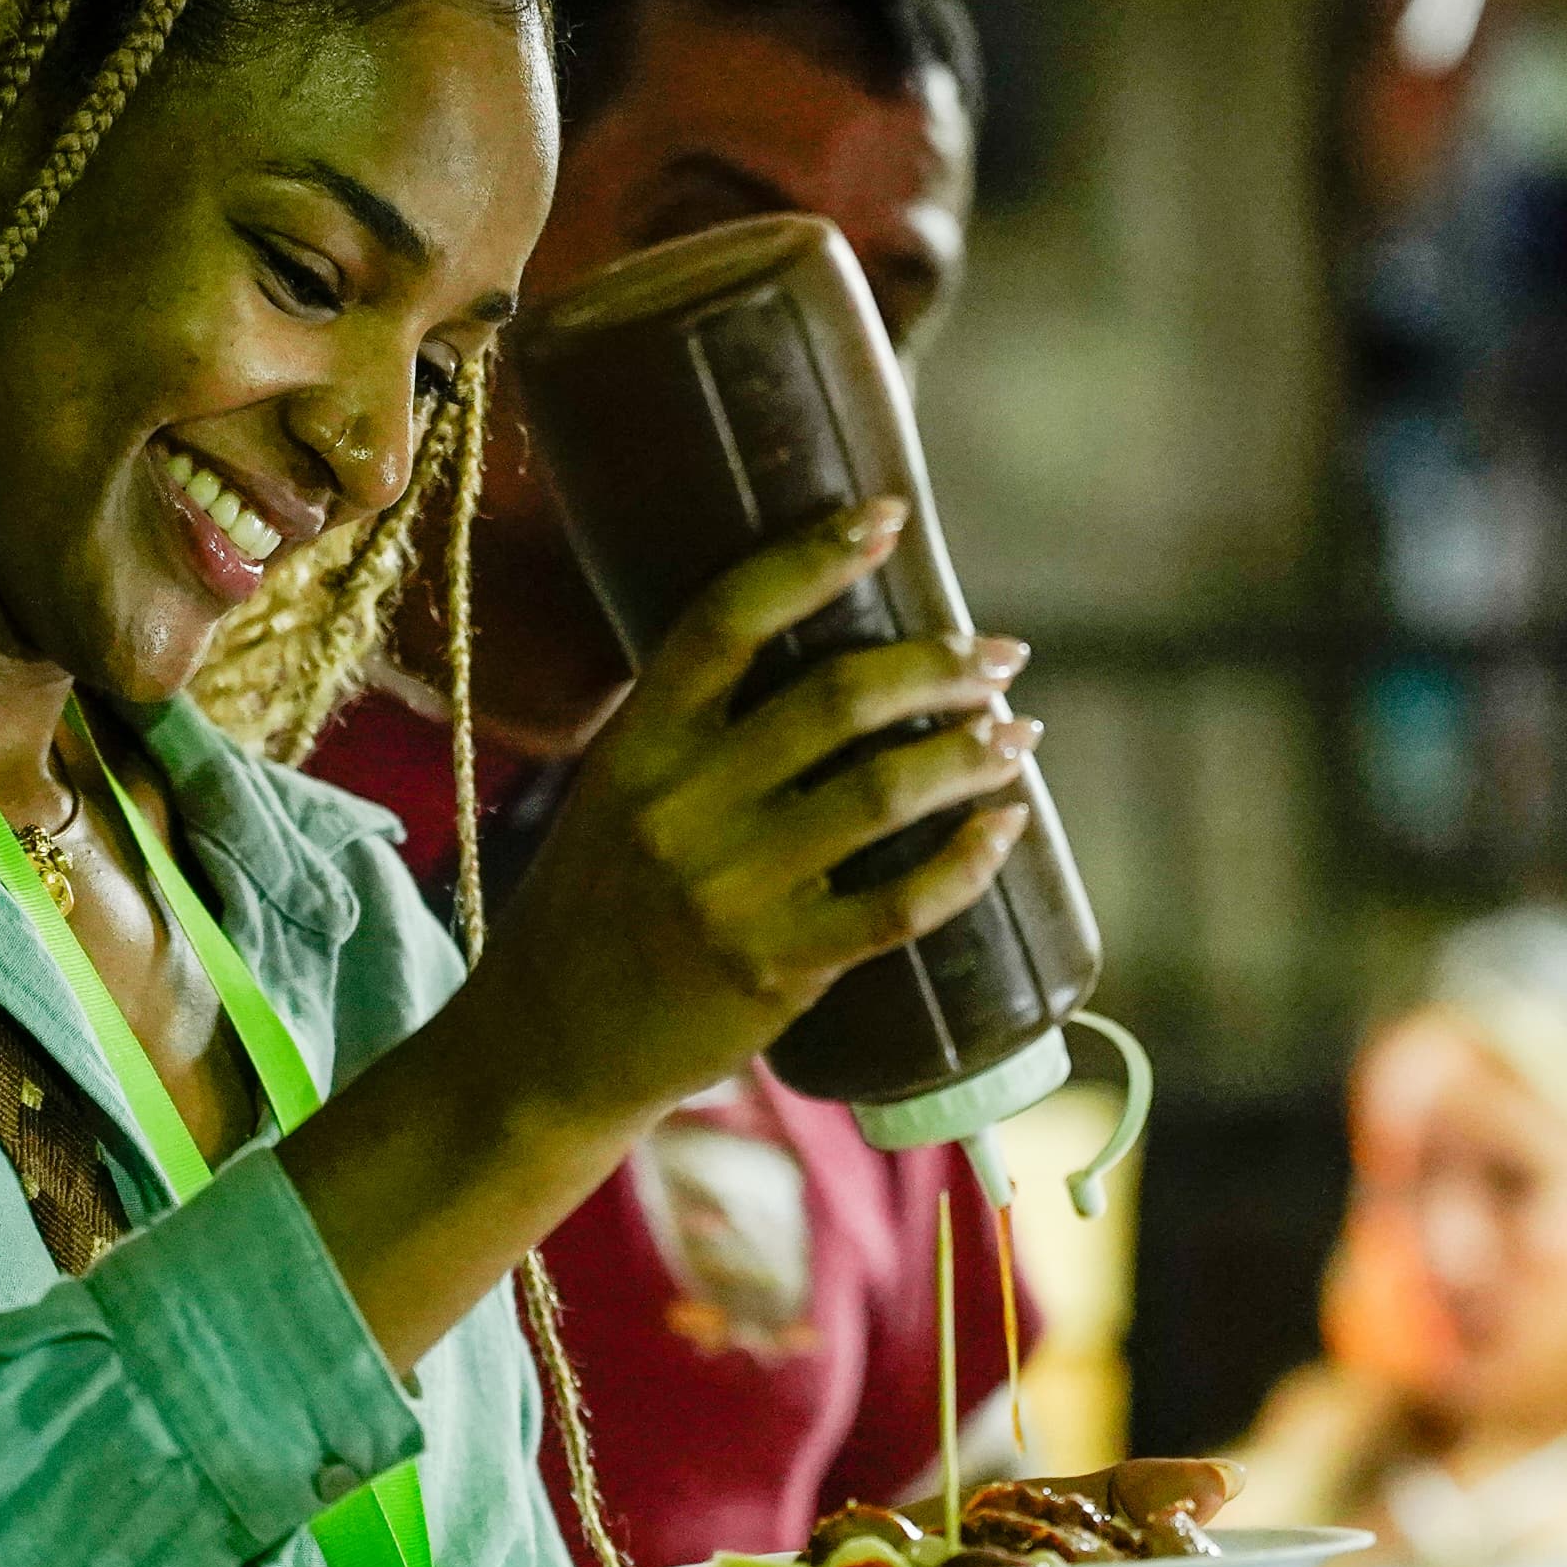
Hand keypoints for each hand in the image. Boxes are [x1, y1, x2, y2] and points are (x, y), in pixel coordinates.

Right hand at [458, 499, 1037, 1135]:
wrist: (546, 1050)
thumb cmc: (591, 913)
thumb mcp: (612, 801)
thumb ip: (691, 739)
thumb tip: (811, 664)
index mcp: (635, 749)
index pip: (726, 622)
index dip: (811, 558)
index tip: (887, 516)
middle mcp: (680, 809)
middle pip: (836, 700)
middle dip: (938, 666)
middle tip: (999, 656)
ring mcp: (730, 891)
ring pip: (883, 793)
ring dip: (970, 753)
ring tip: (1019, 732)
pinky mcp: (776, 969)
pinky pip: (898, 904)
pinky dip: (967, 859)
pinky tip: (1007, 826)